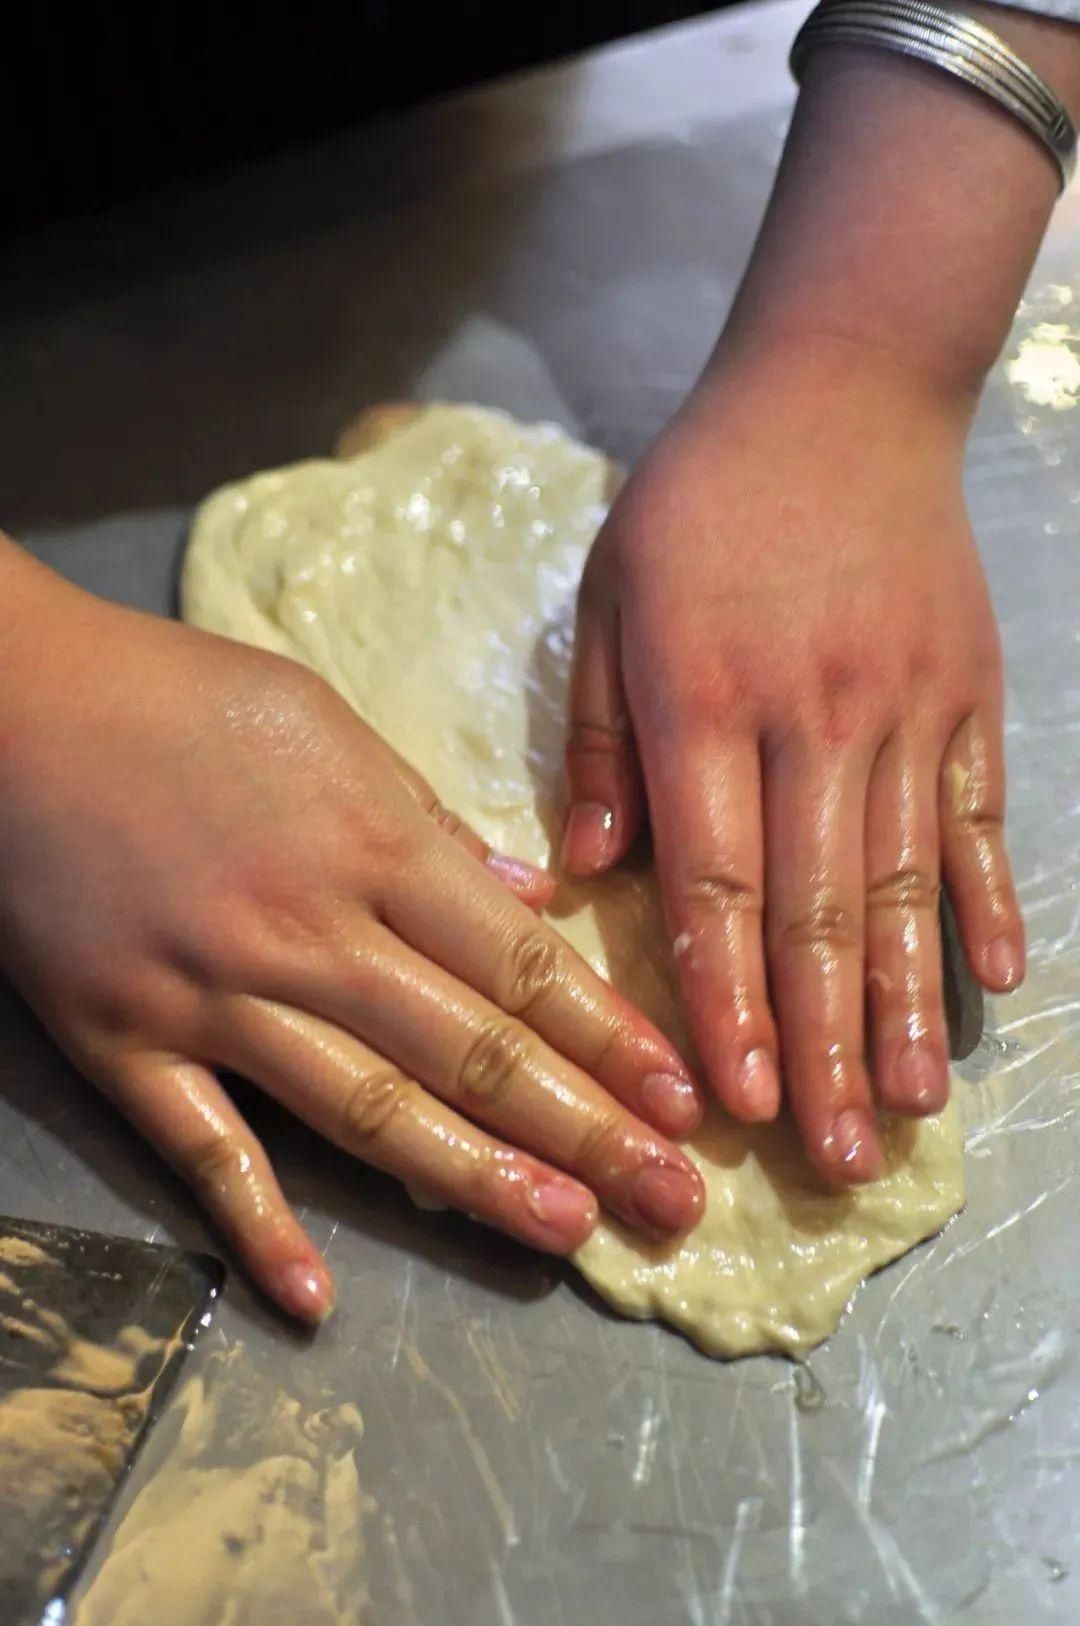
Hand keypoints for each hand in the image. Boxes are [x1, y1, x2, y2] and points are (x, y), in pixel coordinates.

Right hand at [0, 549, 703, 1320]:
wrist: (15, 702)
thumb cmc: (181, 697)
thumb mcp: (327, 723)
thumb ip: (431, 819)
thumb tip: (531, 900)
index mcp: (372, 845)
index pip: (518, 964)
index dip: (609, 1039)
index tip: (684, 1101)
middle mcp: (309, 934)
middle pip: (471, 1050)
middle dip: (587, 1128)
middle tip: (674, 1201)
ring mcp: (215, 998)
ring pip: (368, 1110)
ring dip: (477, 1181)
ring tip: (568, 1235)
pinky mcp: (126, 1041)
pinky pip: (201, 1147)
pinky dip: (256, 1223)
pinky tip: (310, 1297)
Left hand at [563, 342, 1023, 1182]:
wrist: (842, 385)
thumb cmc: (701, 499)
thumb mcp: (610, 596)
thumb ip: (600, 739)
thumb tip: (592, 870)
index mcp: (705, 701)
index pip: (718, 880)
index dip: (727, 998)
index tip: (733, 1099)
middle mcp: (813, 718)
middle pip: (821, 909)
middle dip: (824, 1043)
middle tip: (835, 1158)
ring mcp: (905, 707)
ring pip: (908, 880)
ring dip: (909, 1001)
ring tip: (911, 1105)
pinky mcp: (968, 689)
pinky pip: (979, 811)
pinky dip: (990, 898)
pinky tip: (1002, 979)